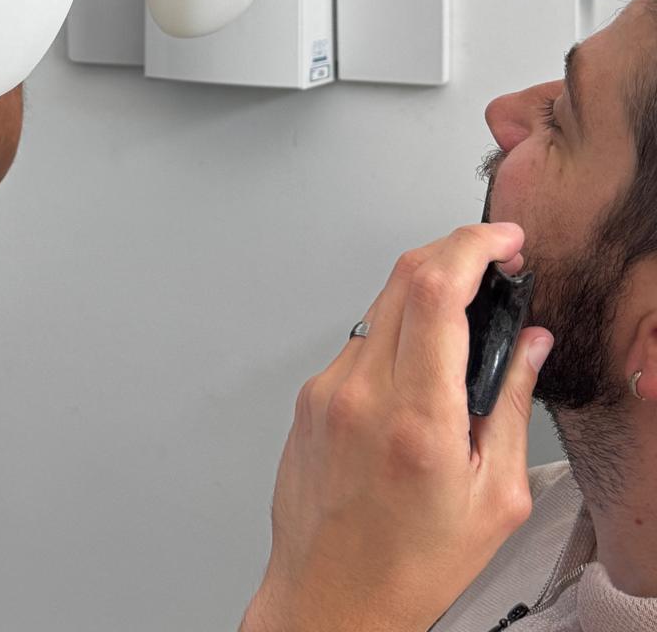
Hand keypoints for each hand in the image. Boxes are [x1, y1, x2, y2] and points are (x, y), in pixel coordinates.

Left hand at [241, 223, 553, 631]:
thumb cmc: (409, 566)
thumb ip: (511, 406)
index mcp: (416, 420)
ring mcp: (327, 390)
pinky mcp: (309, 396)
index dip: (473, 246)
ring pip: (381, 303)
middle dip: (455, 251)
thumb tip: (528, 342)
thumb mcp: (492, 498)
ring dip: (425, 291)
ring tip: (460, 322)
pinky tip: (417, 366)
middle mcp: (362, 394)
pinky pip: (360, 339)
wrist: (330, 600)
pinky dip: (396, 332)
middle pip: (405, 276)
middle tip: (491, 262)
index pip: (436, 292)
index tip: (503, 240)